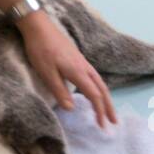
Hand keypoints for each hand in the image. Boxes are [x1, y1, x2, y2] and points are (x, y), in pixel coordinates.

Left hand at [18, 13, 117, 130]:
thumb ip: (59, 91)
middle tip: (114, 122)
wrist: (39, 26)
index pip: (94, 95)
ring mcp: (82, 62)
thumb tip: (71, 108)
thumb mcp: (46, 73)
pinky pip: (94, 77)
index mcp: (78, 72)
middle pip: (102, 89)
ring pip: (99, 82)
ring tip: (108, 110)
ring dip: (105, 97)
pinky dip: (98, 88)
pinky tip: (94, 92)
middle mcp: (84, 67)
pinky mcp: (78, 59)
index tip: (102, 126)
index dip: (99, 111)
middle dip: (109, 106)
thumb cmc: (40, 49)